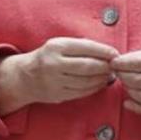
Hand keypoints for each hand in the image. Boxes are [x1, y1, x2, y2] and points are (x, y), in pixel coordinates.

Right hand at [0, 37, 117, 115]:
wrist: (25, 77)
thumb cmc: (47, 58)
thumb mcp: (58, 45)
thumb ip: (80, 46)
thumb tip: (106, 52)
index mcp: (55, 47)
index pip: (85, 48)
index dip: (103, 51)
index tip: (115, 54)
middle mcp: (54, 63)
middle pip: (88, 66)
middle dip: (105, 67)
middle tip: (115, 66)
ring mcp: (55, 81)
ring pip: (87, 81)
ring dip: (102, 79)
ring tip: (109, 75)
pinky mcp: (58, 94)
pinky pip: (82, 92)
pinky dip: (95, 88)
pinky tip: (100, 84)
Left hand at [111, 43, 140, 115]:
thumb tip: (123, 61)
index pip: (134, 64)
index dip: (119, 63)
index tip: (113, 61)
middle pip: (134, 80)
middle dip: (122, 75)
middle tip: (118, 70)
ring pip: (139, 95)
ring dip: (128, 88)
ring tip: (126, 81)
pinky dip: (136, 106)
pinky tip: (128, 101)